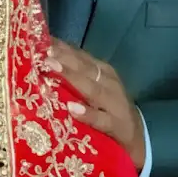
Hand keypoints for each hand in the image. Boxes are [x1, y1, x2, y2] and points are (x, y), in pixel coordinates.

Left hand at [45, 38, 145, 170]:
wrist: (137, 136)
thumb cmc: (107, 108)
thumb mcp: (94, 88)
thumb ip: (74, 76)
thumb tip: (44, 60)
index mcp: (102, 71)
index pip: (79, 55)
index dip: (61, 47)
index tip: (40, 39)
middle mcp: (108, 82)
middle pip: (84, 67)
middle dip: (63, 58)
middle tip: (43, 52)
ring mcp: (114, 104)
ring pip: (92, 89)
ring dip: (71, 77)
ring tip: (52, 68)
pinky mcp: (116, 125)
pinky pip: (100, 119)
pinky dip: (87, 113)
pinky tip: (72, 108)